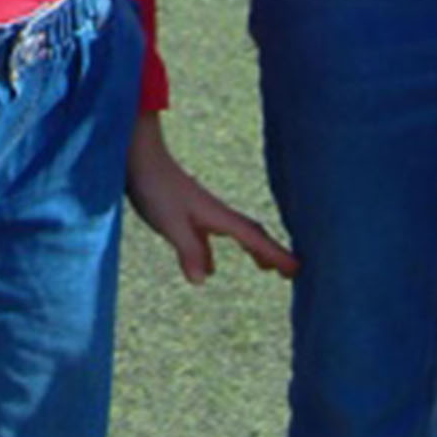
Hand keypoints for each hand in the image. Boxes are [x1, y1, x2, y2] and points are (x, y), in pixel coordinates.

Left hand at [127, 114, 296, 283]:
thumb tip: (203, 280)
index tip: (299, 270)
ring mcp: (200, 211)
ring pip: (234, 233)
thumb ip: (190, 250)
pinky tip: (208, 267)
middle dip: (272, 252)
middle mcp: (214, 213)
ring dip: (252, 249)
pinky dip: (217, 252)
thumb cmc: (155, 187)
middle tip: (292, 272)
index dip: (277, 255)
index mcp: (218, 216)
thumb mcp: (171, 223)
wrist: (136, 156)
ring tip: (263, 267)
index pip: (254, 239)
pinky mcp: (184, 211)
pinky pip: (212, 236)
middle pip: (251, 234)